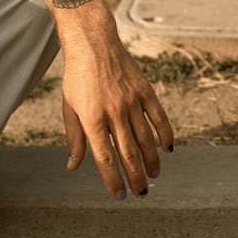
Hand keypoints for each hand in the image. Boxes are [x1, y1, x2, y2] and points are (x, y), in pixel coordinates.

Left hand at [59, 26, 175, 197]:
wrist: (93, 43)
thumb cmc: (77, 77)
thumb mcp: (69, 107)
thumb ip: (74, 138)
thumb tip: (73, 166)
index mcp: (92, 118)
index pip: (105, 158)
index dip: (113, 180)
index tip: (120, 195)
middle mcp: (113, 112)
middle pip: (128, 153)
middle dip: (135, 177)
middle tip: (141, 193)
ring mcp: (131, 101)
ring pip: (145, 139)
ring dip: (151, 161)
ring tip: (154, 176)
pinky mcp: (145, 91)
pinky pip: (159, 117)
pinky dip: (165, 134)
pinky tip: (168, 149)